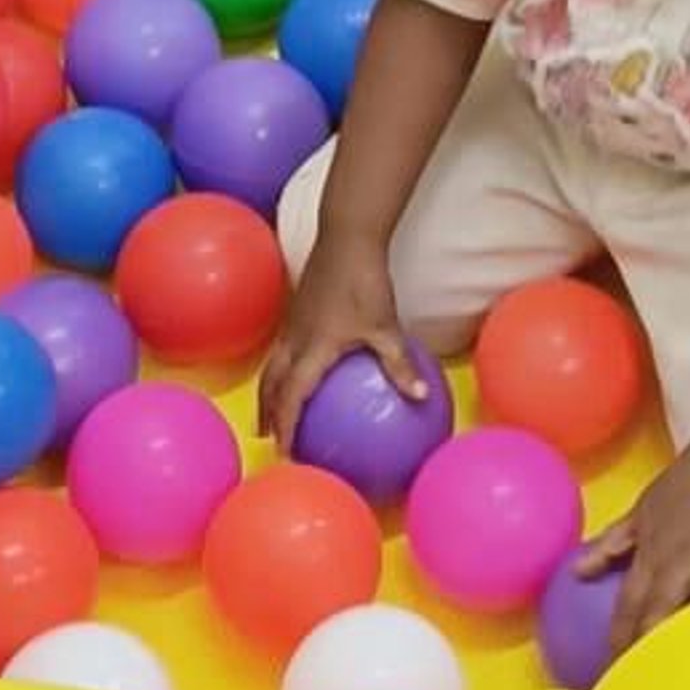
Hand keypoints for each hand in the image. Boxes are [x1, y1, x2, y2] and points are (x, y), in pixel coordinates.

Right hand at [257, 242, 427, 449]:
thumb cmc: (364, 281)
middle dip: (268, 414)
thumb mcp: (386, 326)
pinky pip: (281, 349)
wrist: (346, 236)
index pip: (291, 397)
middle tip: (269, 440)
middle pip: (271, 385)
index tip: (286, 453)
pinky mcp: (296, 310)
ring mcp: (291, 324)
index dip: (286, 427)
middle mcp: (294, 340)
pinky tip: (295, 372)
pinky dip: (280, 369)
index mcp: (312, 350)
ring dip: (269, 392)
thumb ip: (399, 364)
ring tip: (270, 415)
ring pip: (271, 366)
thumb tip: (421, 396)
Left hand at [579, 438, 689, 656]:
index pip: (628, 608)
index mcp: (652, 557)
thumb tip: (577, 571)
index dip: (619, 642)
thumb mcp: (641, 511)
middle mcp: (680, 568)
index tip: (611, 673)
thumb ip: (612, 545)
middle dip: (650, 656)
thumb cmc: (685, 487)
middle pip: (660, 620)